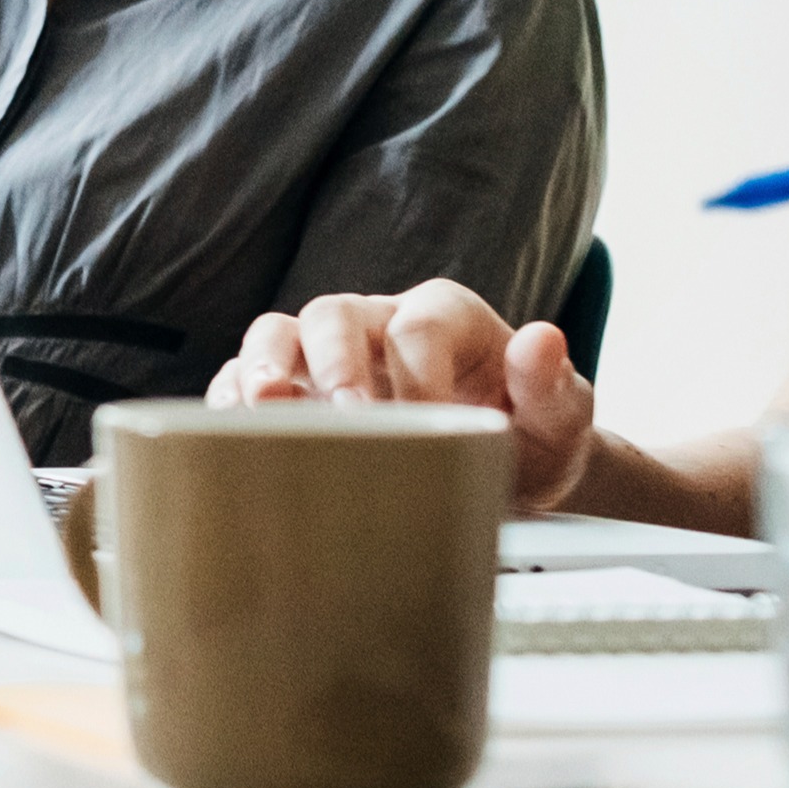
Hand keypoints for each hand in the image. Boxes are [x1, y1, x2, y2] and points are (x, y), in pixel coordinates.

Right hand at [208, 281, 598, 510]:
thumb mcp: (560, 420)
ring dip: (262, 368)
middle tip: (346, 415)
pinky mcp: (293, 391)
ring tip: (261, 408)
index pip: (418, 326)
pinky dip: (229, 398)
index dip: (418, 372)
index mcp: (443, 316)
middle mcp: (376, 323)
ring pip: (277, 334)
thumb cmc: (527, 442)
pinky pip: (242, 377)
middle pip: (333, 313)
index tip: (427, 427)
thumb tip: (542, 338)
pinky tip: (230, 432)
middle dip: (332, 363)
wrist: (501, 473)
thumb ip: (553, 385)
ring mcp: (326, 355)